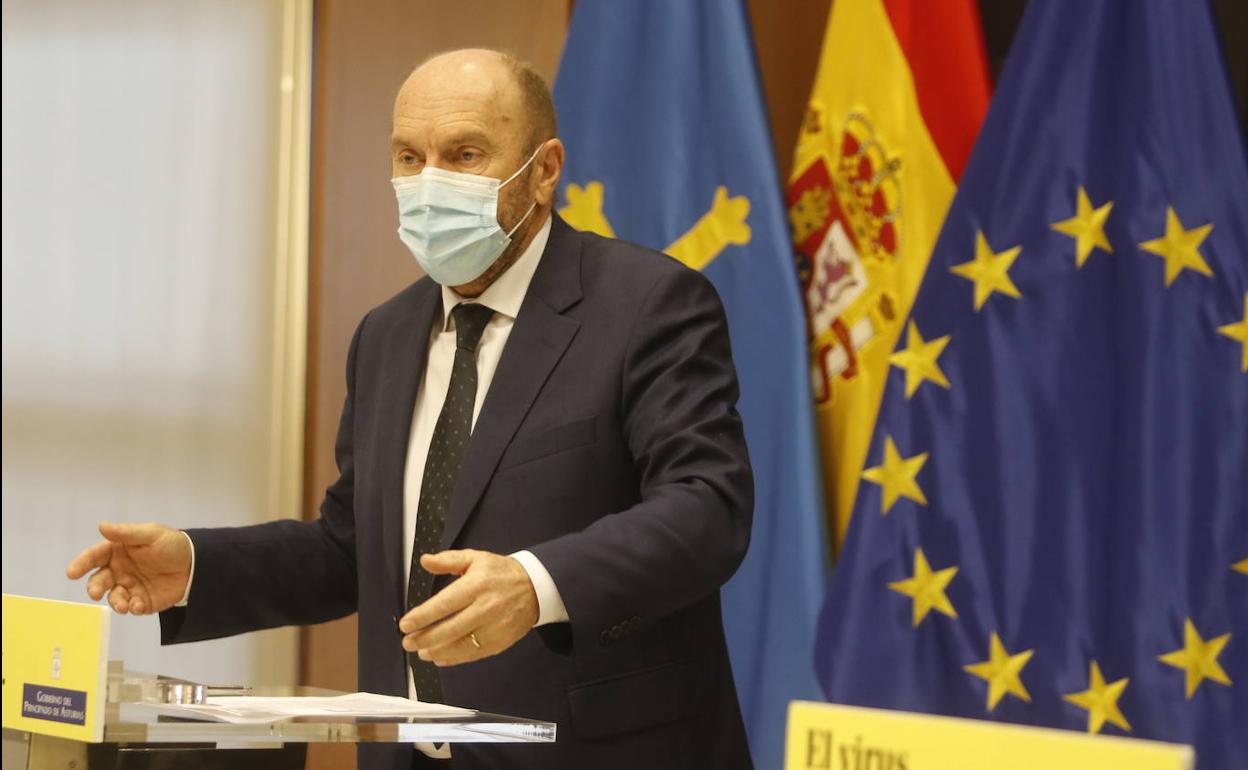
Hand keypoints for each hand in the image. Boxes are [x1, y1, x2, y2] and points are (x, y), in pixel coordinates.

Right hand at [65, 522, 191, 615]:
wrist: (196, 563)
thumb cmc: (171, 544)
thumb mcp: (151, 534)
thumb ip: (127, 533)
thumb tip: (101, 526)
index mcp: (117, 551)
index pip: (94, 556)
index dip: (81, 563)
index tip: (72, 572)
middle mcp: (118, 570)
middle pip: (99, 580)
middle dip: (94, 587)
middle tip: (95, 593)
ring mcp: (129, 587)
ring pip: (113, 597)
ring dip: (114, 602)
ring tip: (123, 604)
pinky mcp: (141, 601)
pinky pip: (131, 607)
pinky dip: (132, 608)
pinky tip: (138, 605)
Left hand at [399, 550, 538, 666]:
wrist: (536, 587)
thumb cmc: (502, 573)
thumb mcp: (476, 558)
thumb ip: (448, 560)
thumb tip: (426, 561)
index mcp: (478, 585)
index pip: (445, 604)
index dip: (422, 616)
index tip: (406, 624)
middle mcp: (486, 607)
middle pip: (450, 629)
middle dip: (425, 638)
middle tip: (408, 642)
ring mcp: (495, 627)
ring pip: (461, 645)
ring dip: (437, 651)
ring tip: (421, 652)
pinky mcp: (501, 641)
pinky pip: (474, 654)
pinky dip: (455, 658)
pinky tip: (440, 657)